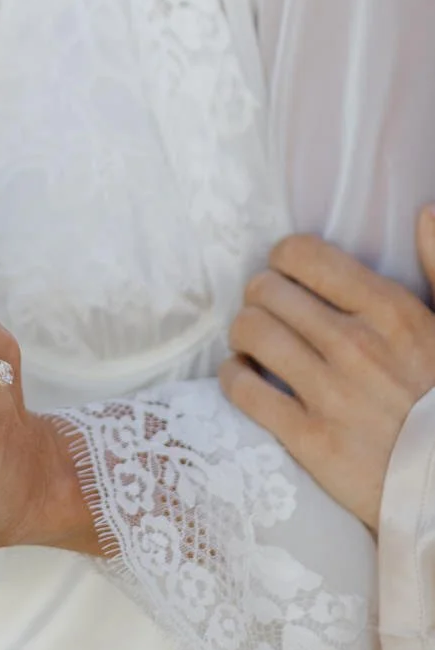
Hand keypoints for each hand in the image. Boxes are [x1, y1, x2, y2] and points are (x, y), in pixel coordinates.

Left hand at [220, 216, 434, 530]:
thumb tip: (427, 211)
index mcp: (391, 311)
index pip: (301, 255)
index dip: (283, 260)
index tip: (287, 275)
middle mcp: (355, 345)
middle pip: (265, 290)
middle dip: (260, 297)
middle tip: (268, 313)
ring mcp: (330, 392)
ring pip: (249, 332)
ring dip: (244, 334)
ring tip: (255, 344)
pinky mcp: (309, 438)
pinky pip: (242, 389)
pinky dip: (234, 377)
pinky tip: (246, 377)